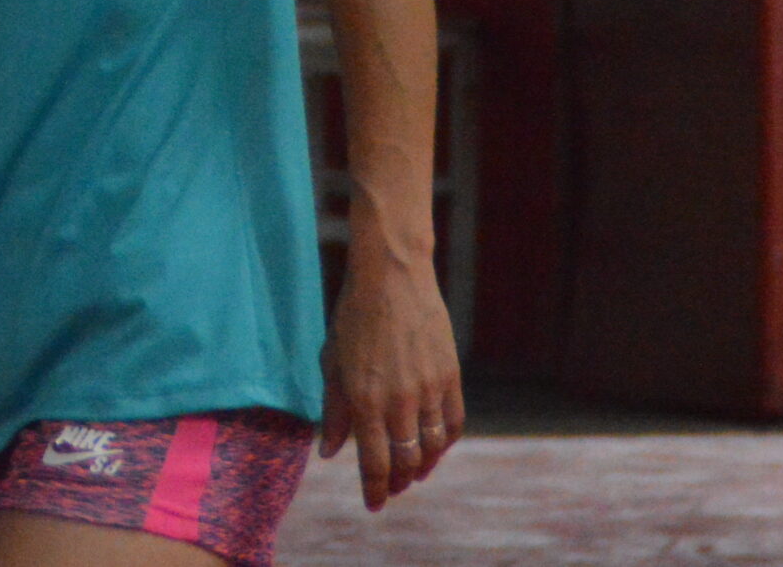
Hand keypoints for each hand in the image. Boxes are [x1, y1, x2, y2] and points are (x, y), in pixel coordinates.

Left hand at [319, 248, 464, 511]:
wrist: (392, 277)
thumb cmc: (353, 317)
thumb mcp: (332, 362)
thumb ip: (333, 409)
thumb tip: (329, 452)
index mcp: (364, 398)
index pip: (374, 462)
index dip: (374, 489)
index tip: (372, 504)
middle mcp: (399, 400)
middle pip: (405, 461)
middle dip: (396, 483)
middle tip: (389, 490)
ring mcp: (429, 389)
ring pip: (432, 447)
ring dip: (421, 467)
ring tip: (411, 474)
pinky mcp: (450, 376)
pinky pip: (453, 423)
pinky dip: (444, 443)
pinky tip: (433, 447)